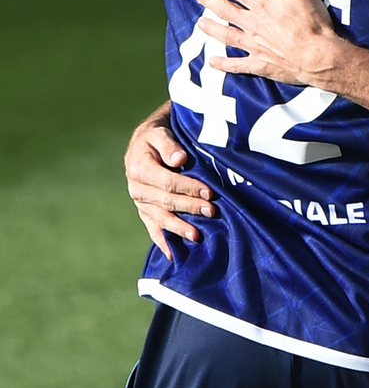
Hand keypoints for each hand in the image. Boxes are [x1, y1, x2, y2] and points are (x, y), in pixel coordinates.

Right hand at [124, 101, 216, 259]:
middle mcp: (136, 187)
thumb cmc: (158, 136)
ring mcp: (140, 202)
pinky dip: (162, 242)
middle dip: (189, 207)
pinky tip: (172, 255)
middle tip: (212, 212)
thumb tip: (179, 159)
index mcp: (139, 167)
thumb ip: (168, 144)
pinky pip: (152, 228)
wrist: (146, 141)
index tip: (209, 192)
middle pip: (165, 201)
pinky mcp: (144, 211)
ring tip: (196, 237)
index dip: (188, 187)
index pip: (166, 181)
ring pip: (159, 218)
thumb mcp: (160, 132)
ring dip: (178, 228)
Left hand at [196, 0, 342, 84]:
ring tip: (200, 23)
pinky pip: (237, 64)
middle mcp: (253, 24)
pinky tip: (212, 62)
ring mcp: (254, 45)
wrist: (319, 57)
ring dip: (211, 28)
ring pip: (226, 35)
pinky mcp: (260, 64)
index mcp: (262, 4)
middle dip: (209, 1)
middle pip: (225, 10)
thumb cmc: (313, 23)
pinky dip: (223, 64)